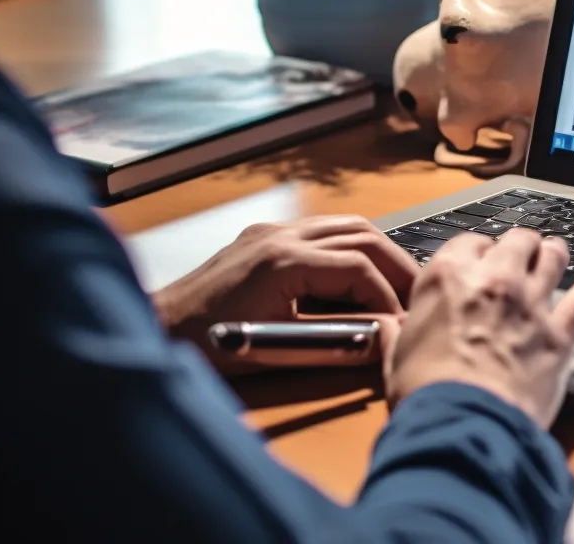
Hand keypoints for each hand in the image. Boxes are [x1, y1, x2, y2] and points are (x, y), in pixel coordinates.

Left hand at [152, 215, 417, 374]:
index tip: (401, 322)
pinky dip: (349, 248)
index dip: (388, 296)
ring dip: (377, 251)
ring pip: (343, 225)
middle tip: (416, 294)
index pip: (359, 266)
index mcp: (283, 261)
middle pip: (361, 234)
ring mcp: (270, 232)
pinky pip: (320, 230)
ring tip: (395, 283)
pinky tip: (357, 274)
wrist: (157, 330)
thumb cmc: (208, 344)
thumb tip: (386, 339)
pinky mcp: (262, 238)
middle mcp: (279, 236)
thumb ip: (338, 342)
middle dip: (395, 265)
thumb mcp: (280, 349)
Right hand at [382, 230, 573, 428]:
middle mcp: (494, 280)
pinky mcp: (560, 334)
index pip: (470, 242)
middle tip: (521, 255)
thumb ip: (397, 334)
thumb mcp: (397, 356)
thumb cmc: (426, 393)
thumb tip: (386, 329)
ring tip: (555, 256)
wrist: (464, 424)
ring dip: (554, 255)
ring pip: (554, 258)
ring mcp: (531, 304)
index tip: (479, 262)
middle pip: (518, 240)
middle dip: (519, 247)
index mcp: (449, 276)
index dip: (477, 253)